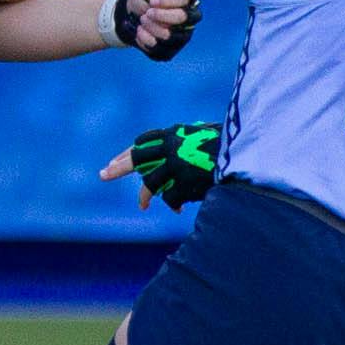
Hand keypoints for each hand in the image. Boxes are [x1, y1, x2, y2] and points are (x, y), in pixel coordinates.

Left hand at [100, 121, 221, 211]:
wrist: (242, 157)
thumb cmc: (225, 146)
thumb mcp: (201, 135)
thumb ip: (182, 141)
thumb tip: (168, 150)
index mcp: (173, 135)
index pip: (142, 142)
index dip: (127, 153)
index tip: (114, 161)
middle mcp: (170, 148)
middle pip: (136, 159)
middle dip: (117, 168)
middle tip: (103, 175)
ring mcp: (176, 166)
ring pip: (150, 184)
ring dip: (145, 196)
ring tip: (143, 205)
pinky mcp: (184, 182)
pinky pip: (170, 198)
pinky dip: (173, 204)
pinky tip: (178, 209)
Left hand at [115, 0, 202, 60]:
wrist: (136, 15)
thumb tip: (147, 6)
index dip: (169, 1)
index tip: (152, 1)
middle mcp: (190, 19)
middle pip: (182, 17)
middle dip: (162, 15)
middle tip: (148, 13)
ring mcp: (182, 37)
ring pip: (171, 36)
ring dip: (153, 28)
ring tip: (142, 21)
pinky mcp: (170, 51)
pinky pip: (159, 50)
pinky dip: (146, 40)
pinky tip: (139, 31)